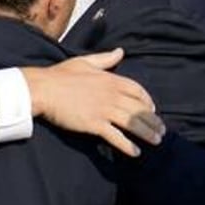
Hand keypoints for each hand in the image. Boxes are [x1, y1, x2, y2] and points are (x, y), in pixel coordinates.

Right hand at [21, 48, 164, 156]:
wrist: (43, 89)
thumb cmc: (60, 74)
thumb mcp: (84, 62)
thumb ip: (105, 58)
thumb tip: (121, 51)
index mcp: (110, 79)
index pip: (137, 90)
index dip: (147, 100)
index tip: (152, 109)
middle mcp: (111, 95)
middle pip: (139, 109)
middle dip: (153, 121)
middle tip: (161, 131)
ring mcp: (104, 110)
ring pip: (133, 123)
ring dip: (147, 134)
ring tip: (156, 142)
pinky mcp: (94, 124)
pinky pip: (116, 137)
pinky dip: (127, 146)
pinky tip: (135, 152)